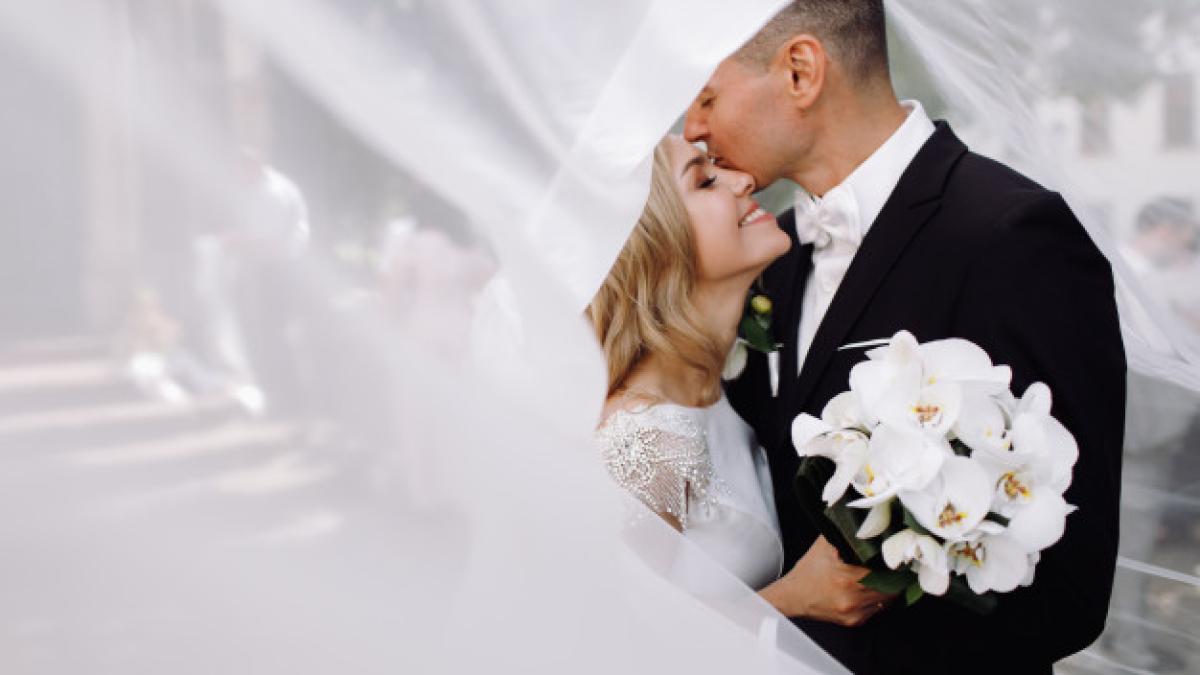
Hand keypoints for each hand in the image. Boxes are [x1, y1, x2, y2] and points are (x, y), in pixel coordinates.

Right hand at [760, 536, 892, 626]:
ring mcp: (854, 613)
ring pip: (886, 600)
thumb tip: (865, 521)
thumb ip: (844, 533)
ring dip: (888, 589)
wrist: (792, 596)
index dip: (893, 565)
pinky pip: (876, 610)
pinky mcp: (854, 621)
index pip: (885, 572)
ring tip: (885, 577)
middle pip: (890, 588)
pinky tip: (871, 589)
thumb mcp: (824, 545)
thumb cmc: (808, 571)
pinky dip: (877, 599)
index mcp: (847, 577)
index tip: (896, 559)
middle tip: (897, 566)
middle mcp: (852, 598)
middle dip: (894, 577)